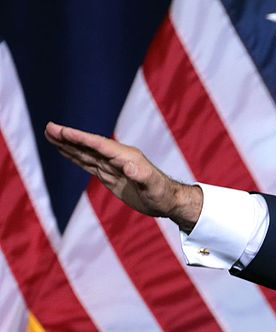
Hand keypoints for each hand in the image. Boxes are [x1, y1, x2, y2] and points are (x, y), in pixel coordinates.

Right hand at [44, 122, 203, 229]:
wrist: (168, 201)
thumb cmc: (163, 194)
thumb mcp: (154, 186)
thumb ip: (142, 176)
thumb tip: (128, 166)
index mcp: (126, 157)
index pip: (98, 145)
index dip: (80, 138)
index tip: (63, 131)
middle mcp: (117, 158)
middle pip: (88, 145)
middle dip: (69, 137)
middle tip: (48, 127)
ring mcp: (112, 166)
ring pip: (85, 153)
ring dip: (67, 144)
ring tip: (50, 134)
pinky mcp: (109, 175)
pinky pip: (88, 163)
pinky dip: (75, 156)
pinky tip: (64, 150)